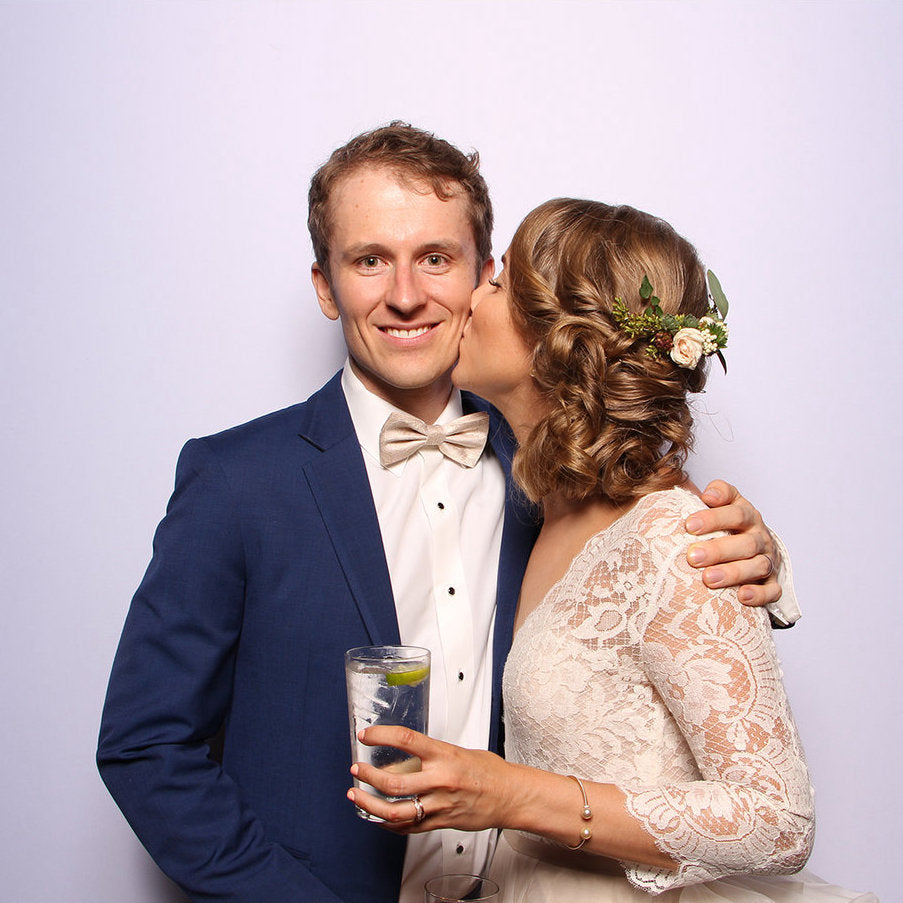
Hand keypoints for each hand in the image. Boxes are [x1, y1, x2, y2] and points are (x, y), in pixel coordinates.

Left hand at [347, 726, 516, 832]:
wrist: (510, 796)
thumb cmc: (488, 771)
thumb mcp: (458, 751)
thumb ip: (432, 755)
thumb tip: (405, 755)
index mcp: (445, 755)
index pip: (406, 740)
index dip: (381, 735)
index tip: (366, 734)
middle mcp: (440, 780)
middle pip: (394, 783)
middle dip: (368, 776)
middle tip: (356, 769)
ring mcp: (440, 804)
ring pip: (396, 811)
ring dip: (370, 805)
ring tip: (357, 796)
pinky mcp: (441, 823)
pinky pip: (409, 827)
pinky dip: (389, 823)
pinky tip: (379, 817)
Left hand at [684, 480, 780, 606]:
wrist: (752, 550)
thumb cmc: (722, 528)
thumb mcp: (710, 508)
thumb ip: (694, 495)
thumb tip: (671, 477)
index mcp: (743, 513)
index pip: (734, 509)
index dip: (714, 516)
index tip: (689, 525)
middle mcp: (758, 534)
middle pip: (745, 540)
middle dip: (718, 549)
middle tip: (692, 556)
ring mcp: (767, 559)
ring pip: (758, 565)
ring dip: (734, 572)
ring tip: (709, 579)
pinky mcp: (772, 583)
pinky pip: (771, 590)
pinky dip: (758, 594)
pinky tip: (741, 596)